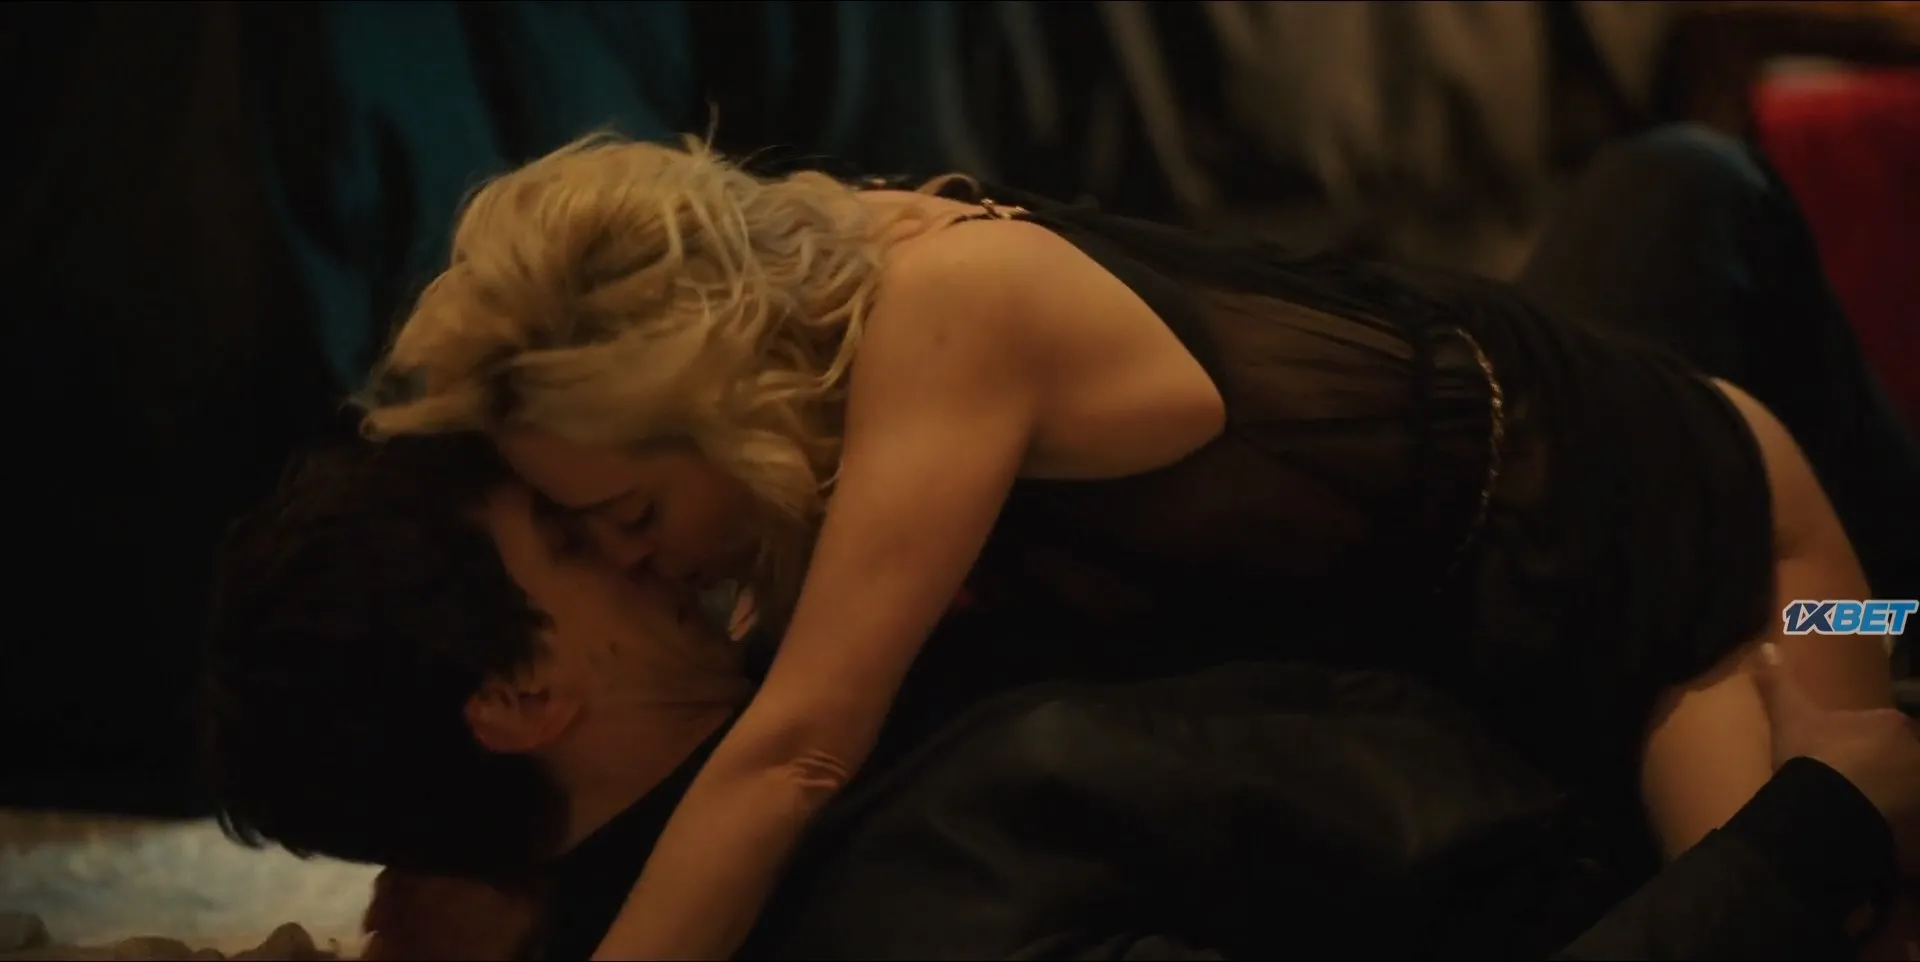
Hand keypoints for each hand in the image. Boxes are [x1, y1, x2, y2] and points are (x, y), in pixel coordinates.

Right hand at [1753, 643, 1919, 875]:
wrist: (1825, 807)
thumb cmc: (1813, 756)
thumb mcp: (1790, 717)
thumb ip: (1780, 682)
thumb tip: (1766, 646)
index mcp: (1891, 722)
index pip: (1892, 726)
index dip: (1873, 737)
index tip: (1851, 749)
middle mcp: (1914, 750)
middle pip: (1908, 754)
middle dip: (1891, 763)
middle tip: (1861, 777)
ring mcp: (1917, 787)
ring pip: (1909, 782)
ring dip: (1896, 789)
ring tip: (1871, 804)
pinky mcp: (1915, 819)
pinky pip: (1909, 814)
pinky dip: (1900, 816)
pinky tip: (1878, 823)